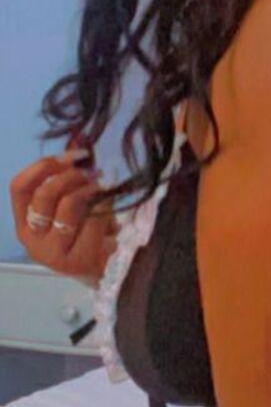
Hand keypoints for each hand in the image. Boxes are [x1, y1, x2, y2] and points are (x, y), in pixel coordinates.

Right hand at [9, 136, 118, 284]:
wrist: (105, 268)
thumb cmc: (88, 231)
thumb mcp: (75, 201)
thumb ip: (72, 175)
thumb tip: (80, 138)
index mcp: (25, 221)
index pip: (20, 186)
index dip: (45, 165)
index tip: (74, 156)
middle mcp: (32, 238)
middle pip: (45, 194)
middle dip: (72, 176)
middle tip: (94, 173)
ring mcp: (51, 253)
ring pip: (69, 205)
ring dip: (91, 191)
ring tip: (103, 190)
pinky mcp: (75, 261)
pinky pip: (93, 221)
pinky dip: (107, 210)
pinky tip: (114, 215)